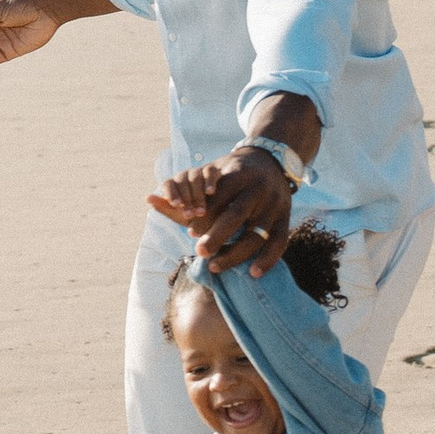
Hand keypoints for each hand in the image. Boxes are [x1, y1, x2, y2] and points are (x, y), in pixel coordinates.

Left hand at [146, 147, 295, 275]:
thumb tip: (148, 200)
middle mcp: (258, 188)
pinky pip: (279, 242)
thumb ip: (182, 191)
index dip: (204, 215)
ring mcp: (275, 204)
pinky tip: (253, 273)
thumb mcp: (211, 173)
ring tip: (215, 266)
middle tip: (199, 252)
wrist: (271, 160)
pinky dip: (268, 259)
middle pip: (236, 214)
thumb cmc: (232, 173)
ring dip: (237, 253)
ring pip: (257, 233)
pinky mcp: (286, 217)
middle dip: (217, 235)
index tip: (189, 231)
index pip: (218, 197)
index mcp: (238, 174)